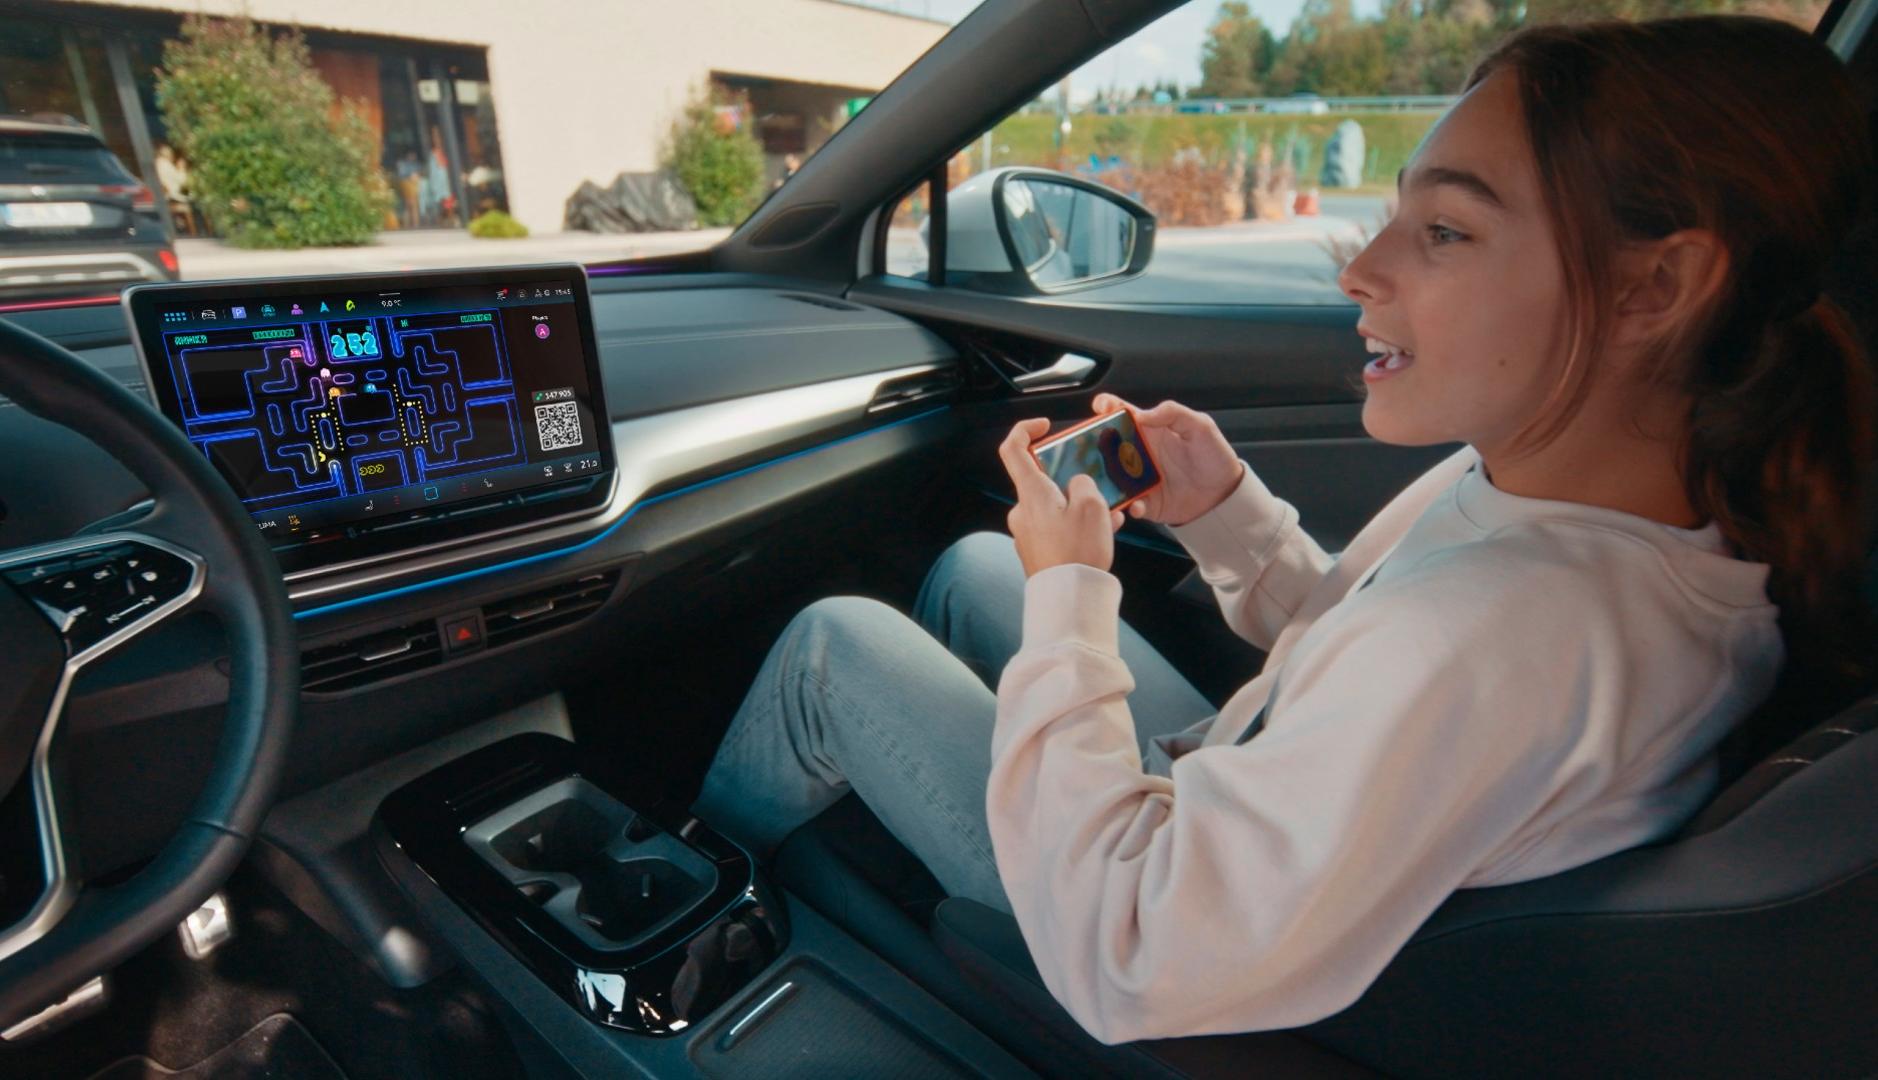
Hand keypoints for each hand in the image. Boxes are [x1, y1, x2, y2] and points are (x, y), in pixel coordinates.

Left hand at [999, 418, 1124, 576]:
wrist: (1069, 598)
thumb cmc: (1077, 552)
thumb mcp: (1092, 506)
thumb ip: (1084, 483)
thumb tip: (1077, 484)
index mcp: (1031, 493)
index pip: (1012, 448)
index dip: (1025, 429)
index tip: (1044, 426)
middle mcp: (1023, 511)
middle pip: (1044, 481)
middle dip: (1073, 481)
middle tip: (1098, 488)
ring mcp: (1028, 532)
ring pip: (1056, 506)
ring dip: (1082, 507)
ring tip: (1110, 517)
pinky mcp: (1037, 551)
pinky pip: (1058, 528)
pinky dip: (1078, 526)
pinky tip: (1103, 534)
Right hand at [1091, 394, 1243, 525]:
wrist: (1225, 493)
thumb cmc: (1213, 455)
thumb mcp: (1200, 425)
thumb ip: (1173, 413)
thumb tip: (1142, 413)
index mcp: (1149, 430)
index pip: (1122, 414)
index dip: (1108, 407)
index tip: (1100, 406)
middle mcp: (1138, 453)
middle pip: (1107, 446)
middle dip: (1094, 445)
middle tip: (1089, 447)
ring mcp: (1139, 479)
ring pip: (1110, 477)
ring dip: (1104, 479)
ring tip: (1103, 482)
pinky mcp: (1145, 502)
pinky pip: (1128, 504)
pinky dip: (1128, 505)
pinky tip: (1137, 504)